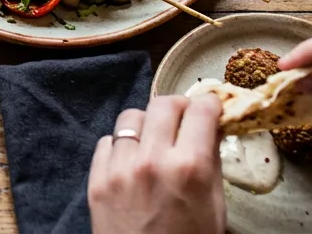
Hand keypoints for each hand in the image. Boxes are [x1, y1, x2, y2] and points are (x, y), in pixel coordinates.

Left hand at [88, 95, 224, 233]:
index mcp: (190, 167)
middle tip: (184, 120)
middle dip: (178, 107)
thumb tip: (210, 128)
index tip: (212, 108)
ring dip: (146, 124)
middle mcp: (152, 160)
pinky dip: (121, 146)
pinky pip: (107, 142)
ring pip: (130, 117)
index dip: (210, 104)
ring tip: (154, 141)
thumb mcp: (214, 207)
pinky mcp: (96, 180)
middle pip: (162, 104)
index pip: (200, 110)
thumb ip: (211, 163)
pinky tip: (132, 162)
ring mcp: (120, 169)